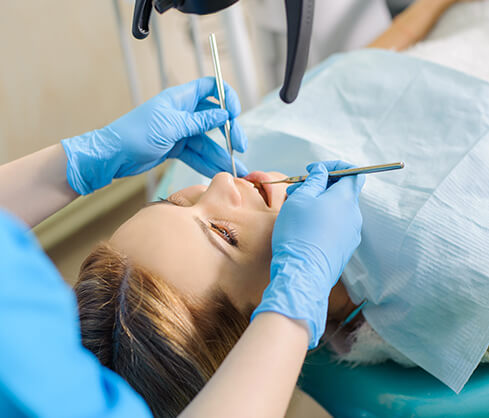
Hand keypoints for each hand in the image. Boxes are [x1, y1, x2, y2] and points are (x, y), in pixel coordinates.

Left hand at [61, 77, 247, 194]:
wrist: (114, 155)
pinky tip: (219, 171)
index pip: (210, 88)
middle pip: (214, 118)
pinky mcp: (176, 148)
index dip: (226, 97)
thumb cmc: (135, 134)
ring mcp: (180, 131)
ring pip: (207, 141)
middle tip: (240, 147)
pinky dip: (207, 163)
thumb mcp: (171, 126)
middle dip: (229, 133)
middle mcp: (183, 113)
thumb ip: (200, 122)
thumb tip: (224, 114)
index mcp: (180, 99)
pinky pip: (197, 154)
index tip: (235, 113)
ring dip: (221, 154)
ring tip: (235, 169)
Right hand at [252, 161, 364, 347]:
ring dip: (319, 204)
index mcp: (346, 199)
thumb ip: (314, 181)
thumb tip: (322, 172)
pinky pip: (336, 227)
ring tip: (296, 210)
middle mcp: (354, 216)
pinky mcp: (345, 249)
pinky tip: (304, 228)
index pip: (353, 172)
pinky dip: (323, 221)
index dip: (333, 167)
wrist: (302, 273)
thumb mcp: (301, 199)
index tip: (313, 170)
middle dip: (320, 186)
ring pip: (338, 211)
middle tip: (297, 190)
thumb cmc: (298, 232)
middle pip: (342, 192)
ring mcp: (351, 234)